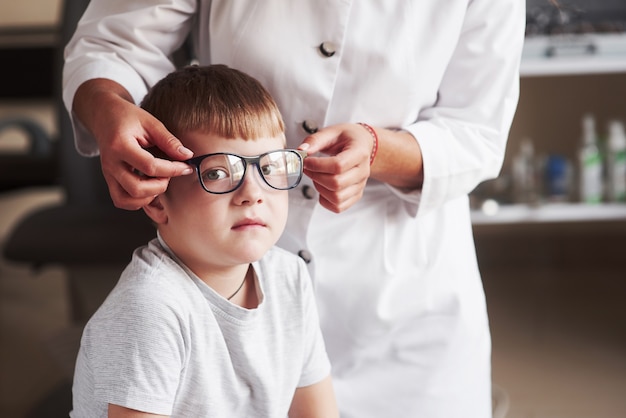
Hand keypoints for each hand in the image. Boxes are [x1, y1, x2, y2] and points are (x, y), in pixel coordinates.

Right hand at [73, 79, 193, 209]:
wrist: (104, 116)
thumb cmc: (127, 117)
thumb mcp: (150, 123)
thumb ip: (168, 140)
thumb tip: (187, 156)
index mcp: (120, 145)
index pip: (149, 166)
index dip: (172, 170)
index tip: (186, 167)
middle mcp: (111, 163)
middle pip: (136, 188)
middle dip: (160, 186)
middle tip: (169, 175)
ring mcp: (108, 174)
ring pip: (126, 200)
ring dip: (148, 197)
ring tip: (158, 182)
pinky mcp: (109, 180)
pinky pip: (121, 200)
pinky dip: (137, 201)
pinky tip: (149, 188)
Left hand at [298, 123, 373, 212]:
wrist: (362, 145)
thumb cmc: (347, 138)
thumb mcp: (332, 131)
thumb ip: (315, 140)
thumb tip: (300, 151)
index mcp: (359, 153)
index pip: (338, 165)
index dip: (317, 165)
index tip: (306, 161)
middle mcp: (363, 171)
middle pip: (336, 184)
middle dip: (316, 176)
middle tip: (308, 168)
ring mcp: (360, 185)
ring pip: (337, 198)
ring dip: (320, 189)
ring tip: (316, 176)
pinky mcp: (355, 195)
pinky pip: (339, 207)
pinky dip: (325, 201)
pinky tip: (322, 188)